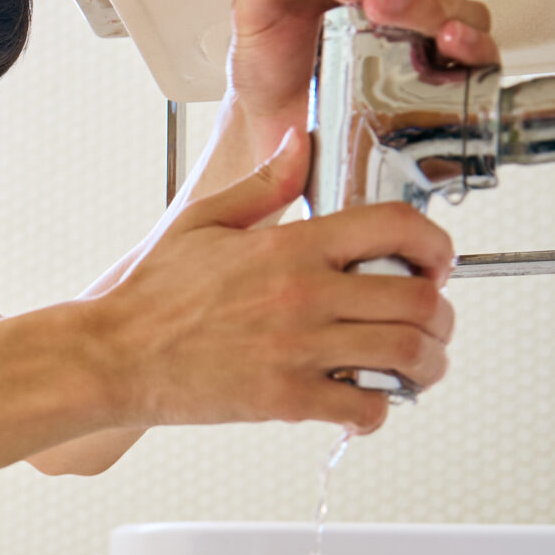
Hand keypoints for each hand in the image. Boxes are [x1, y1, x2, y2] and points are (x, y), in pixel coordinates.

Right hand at [98, 131, 456, 433]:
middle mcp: (304, 295)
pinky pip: (365, 407)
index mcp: (291, 246)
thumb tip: (299, 143)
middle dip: (441, 315)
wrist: (112, 356)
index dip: (436, 245)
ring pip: (406, 355)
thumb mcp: (204, 221)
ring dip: (427, 364)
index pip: (397, 227)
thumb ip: (265, 183)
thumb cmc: (151, 295)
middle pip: (418, 299)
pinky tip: (368, 404)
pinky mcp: (285, 399)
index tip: (436, 263)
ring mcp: (298, 350)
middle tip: (434, 323)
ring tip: (418, 368)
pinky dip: (381, 411)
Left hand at [222, 0, 501, 142]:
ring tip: (381, 9)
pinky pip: (477, 69)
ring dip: (427, 7)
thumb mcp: (262, 14)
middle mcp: (420, 10)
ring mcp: (431, 53)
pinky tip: (447, 44)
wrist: (271, 130)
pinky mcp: (439, 96)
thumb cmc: (276, 71)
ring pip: (464, 15)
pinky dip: (472, 51)